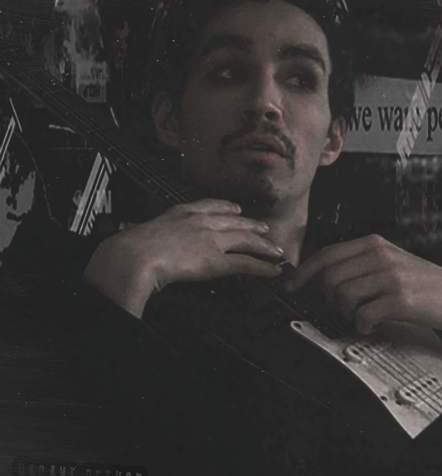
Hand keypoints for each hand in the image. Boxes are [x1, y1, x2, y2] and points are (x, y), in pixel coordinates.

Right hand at [84, 199, 282, 317]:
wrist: (134, 256)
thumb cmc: (133, 249)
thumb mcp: (148, 233)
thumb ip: (161, 236)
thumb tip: (158, 246)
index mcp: (182, 212)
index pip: (212, 205)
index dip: (228, 207)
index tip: (236, 208)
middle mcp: (200, 222)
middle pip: (235, 222)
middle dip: (253, 225)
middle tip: (265, 228)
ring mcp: (210, 240)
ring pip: (246, 240)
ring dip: (264, 246)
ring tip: (275, 250)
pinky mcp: (216, 260)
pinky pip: (246, 263)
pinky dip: (262, 267)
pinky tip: (272, 269)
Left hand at [285, 234, 441, 356]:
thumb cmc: (416, 281)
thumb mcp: (387, 260)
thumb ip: (357, 263)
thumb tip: (319, 278)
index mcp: (373, 243)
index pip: (326, 254)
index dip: (303, 272)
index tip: (290, 286)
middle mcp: (379, 255)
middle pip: (330, 278)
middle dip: (329, 298)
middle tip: (345, 307)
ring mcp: (389, 276)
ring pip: (343, 296)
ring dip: (348, 312)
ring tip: (365, 314)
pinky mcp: (399, 299)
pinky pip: (362, 315)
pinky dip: (363, 325)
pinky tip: (375, 323)